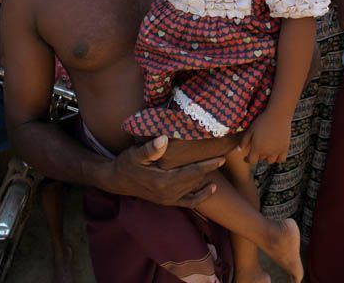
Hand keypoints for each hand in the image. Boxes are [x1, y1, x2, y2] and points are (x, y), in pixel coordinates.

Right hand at [100, 136, 222, 207]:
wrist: (116, 180)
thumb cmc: (126, 163)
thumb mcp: (135, 154)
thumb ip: (150, 149)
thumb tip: (163, 140)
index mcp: (163, 181)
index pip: (191, 173)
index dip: (207, 166)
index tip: (221, 158)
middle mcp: (168, 193)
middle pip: (196, 181)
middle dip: (211, 170)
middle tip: (226, 157)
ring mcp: (168, 199)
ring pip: (194, 191)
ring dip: (208, 180)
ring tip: (220, 167)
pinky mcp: (167, 201)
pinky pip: (188, 202)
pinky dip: (200, 197)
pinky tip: (211, 189)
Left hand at [239, 110, 290, 164]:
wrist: (277, 115)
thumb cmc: (262, 121)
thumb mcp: (250, 130)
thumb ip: (244, 141)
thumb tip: (239, 150)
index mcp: (257, 148)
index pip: (251, 160)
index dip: (247, 159)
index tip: (246, 157)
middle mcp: (267, 152)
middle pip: (260, 159)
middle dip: (257, 155)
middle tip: (257, 147)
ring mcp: (276, 151)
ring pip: (270, 161)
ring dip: (266, 157)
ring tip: (266, 149)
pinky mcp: (285, 149)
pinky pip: (281, 159)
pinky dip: (278, 158)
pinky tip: (275, 153)